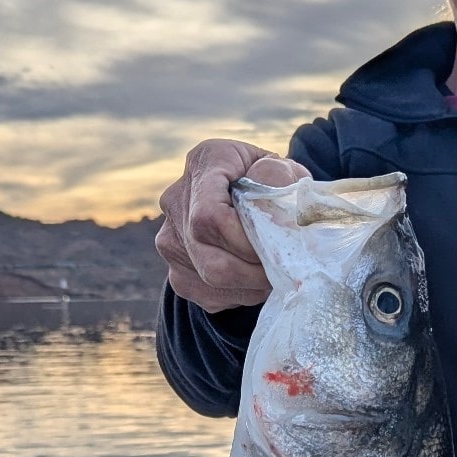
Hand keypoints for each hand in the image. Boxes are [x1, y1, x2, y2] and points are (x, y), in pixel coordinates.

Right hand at [155, 141, 307, 309]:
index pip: (211, 217)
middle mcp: (176, 199)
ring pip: (209, 278)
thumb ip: (282, 181)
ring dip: (250, 286)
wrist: (248, 200)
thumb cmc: (272, 184)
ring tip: (273, 274)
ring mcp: (169, 238)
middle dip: (254, 272)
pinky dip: (239, 294)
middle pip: (209, 255)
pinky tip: (255, 279)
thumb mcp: (286, 171)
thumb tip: (276, 209)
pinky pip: (207, 292)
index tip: (276, 250)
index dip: (245, 243)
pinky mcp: (175, 269)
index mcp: (205, 162)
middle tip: (283, 271)